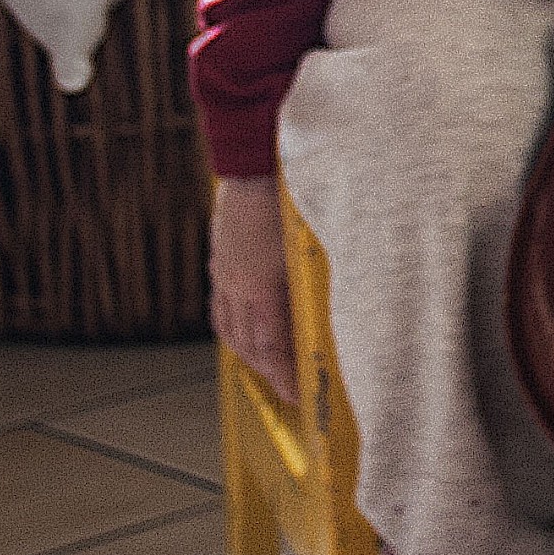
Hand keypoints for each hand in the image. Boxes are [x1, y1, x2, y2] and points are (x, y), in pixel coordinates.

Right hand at [210, 174, 297, 403]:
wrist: (254, 158)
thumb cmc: (290, 195)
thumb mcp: (310, 248)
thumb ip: (315, 287)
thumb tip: (333, 318)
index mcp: (259, 285)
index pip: (270, 347)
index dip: (283, 376)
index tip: (296, 395)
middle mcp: (235, 282)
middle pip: (247, 343)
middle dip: (267, 370)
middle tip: (286, 387)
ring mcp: (224, 269)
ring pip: (229, 327)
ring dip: (247, 352)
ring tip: (266, 366)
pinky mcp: (220, 256)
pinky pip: (221, 304)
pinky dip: (232, 325)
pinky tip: (243, 327)